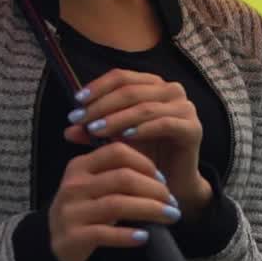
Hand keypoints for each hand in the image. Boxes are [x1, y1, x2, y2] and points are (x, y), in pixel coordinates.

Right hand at [48, 142, 179, 260]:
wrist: (54, 242)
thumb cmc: (83, 209)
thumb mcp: (92, 184)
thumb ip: (116, 171)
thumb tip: (159, 173)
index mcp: (80, 166)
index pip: (117, 152)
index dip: (145, 163)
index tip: (162, 178)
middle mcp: (74, 185)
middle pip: (122, 178)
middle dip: (154, 189)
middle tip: (172, 201)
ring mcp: (71, 211)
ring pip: (117, 204)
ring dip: (149, 210)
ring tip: (170, 216)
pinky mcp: (73, 236)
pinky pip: (105, 233)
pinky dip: (128, 235)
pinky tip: (144, 236)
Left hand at [63, 69, 211, 217]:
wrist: (171, 184)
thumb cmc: (144, 155)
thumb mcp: (114, 139)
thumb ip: (94, 130)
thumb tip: (68, 128)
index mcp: (153, 84)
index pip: (121, 77)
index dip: (97, 87)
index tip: (76, 102)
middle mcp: (171, 90)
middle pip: (130, 90)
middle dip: (102, 105)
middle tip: (81, 120)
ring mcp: (185, 107)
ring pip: (144, 106)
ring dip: (117, 118)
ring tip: (96, 130)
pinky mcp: (193, 127)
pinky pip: (164, 123)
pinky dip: (142, 129)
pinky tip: (124, 137)